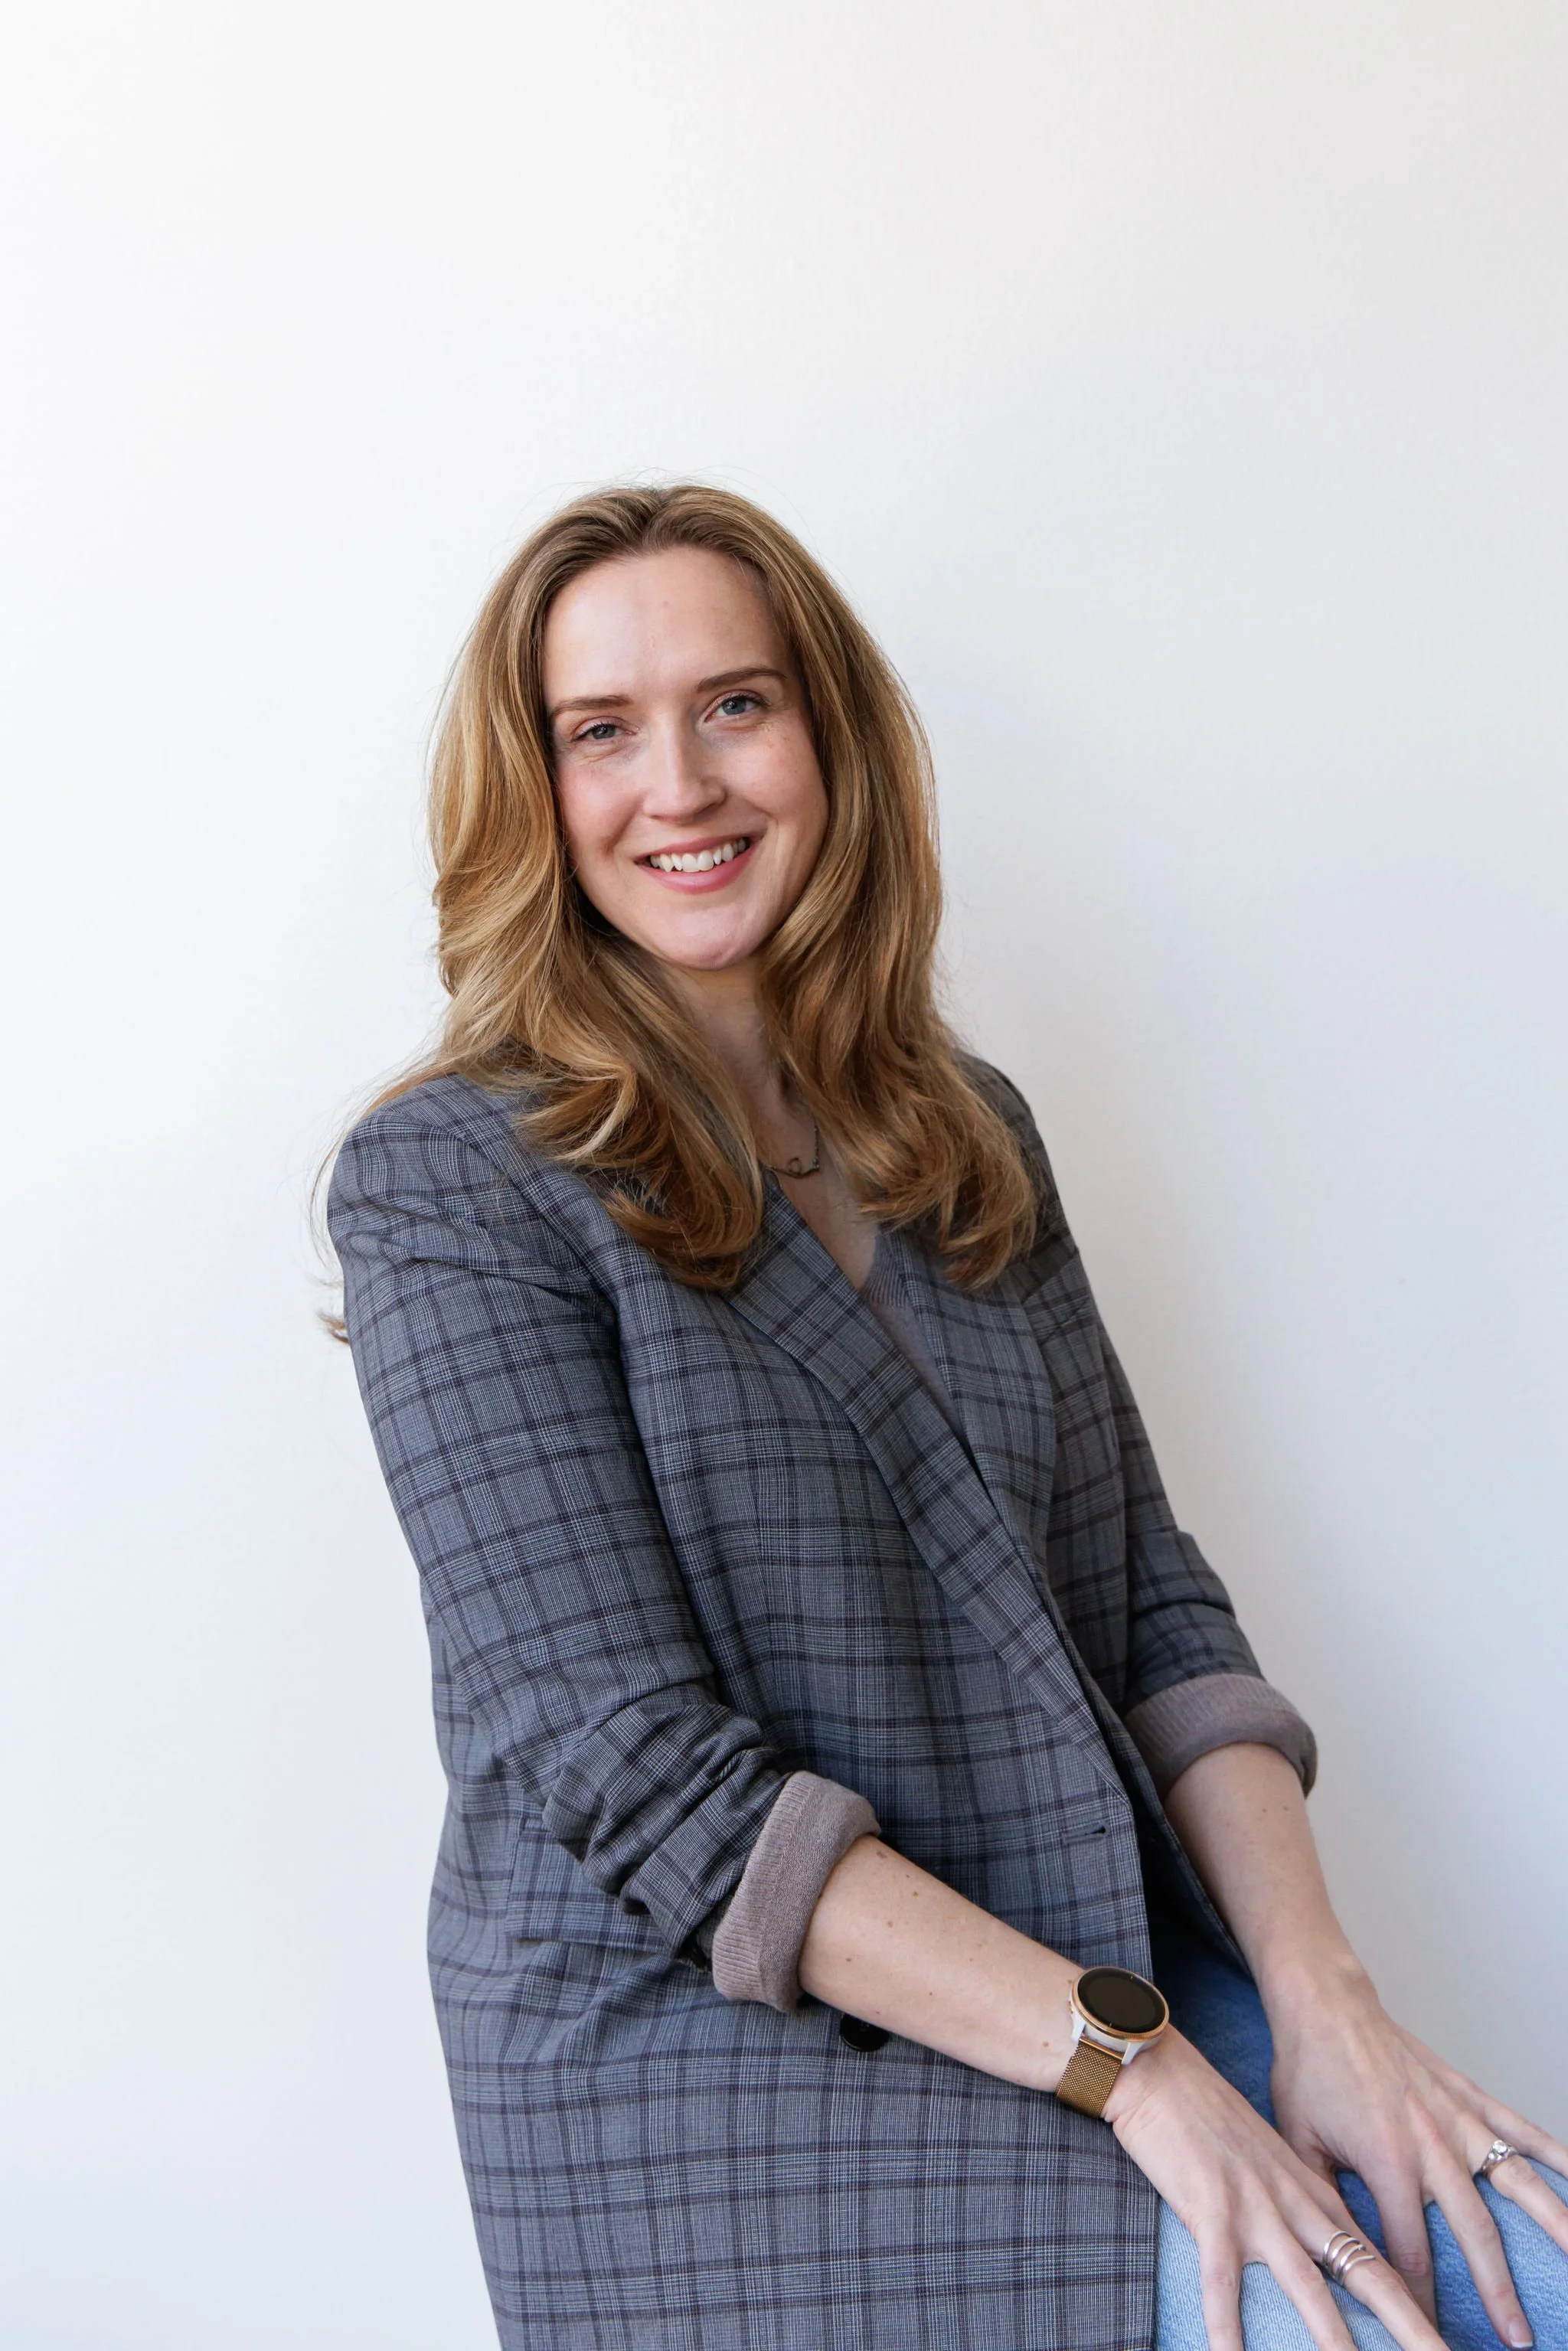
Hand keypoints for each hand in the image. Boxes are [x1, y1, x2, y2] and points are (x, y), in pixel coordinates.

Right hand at [1108, 2026, 1443, 2350]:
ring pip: (1308, 2286)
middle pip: (1367, 2276)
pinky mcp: (1210, 2207)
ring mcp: (1256, 2207)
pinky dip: (1226, 2325)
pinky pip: (1220, 2280)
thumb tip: (1326, 2250)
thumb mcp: (1269, 2159)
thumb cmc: (1208, 2116)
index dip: (1415, 2309)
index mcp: (1315, 2194)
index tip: (1442, 2345)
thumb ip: (1300, 2204)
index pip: (1378, 2262)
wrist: (1161, 2069)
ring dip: (1334, 2340)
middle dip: (1411, 2328)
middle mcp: (1297, 2204)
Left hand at [1266, 1958, 1567, 2344]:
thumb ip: (1322, 2202)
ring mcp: (1457, 2117)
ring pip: (1517, 2180)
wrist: (1324, 2004)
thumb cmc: (1308, 2072)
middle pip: (1476, 2230)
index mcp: (1387, 2161)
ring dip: (1553, 2225)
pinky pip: (1521, 2127)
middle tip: (1519, 2337)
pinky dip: (1557, 2151)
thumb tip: (1332, 2257)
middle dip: (1498, 2289)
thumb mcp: (1299, 2143)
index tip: (1431, 2335)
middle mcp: (1432, 2142)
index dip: (1421, 2300)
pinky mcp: (1468, 2095)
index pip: (1410, 2252)